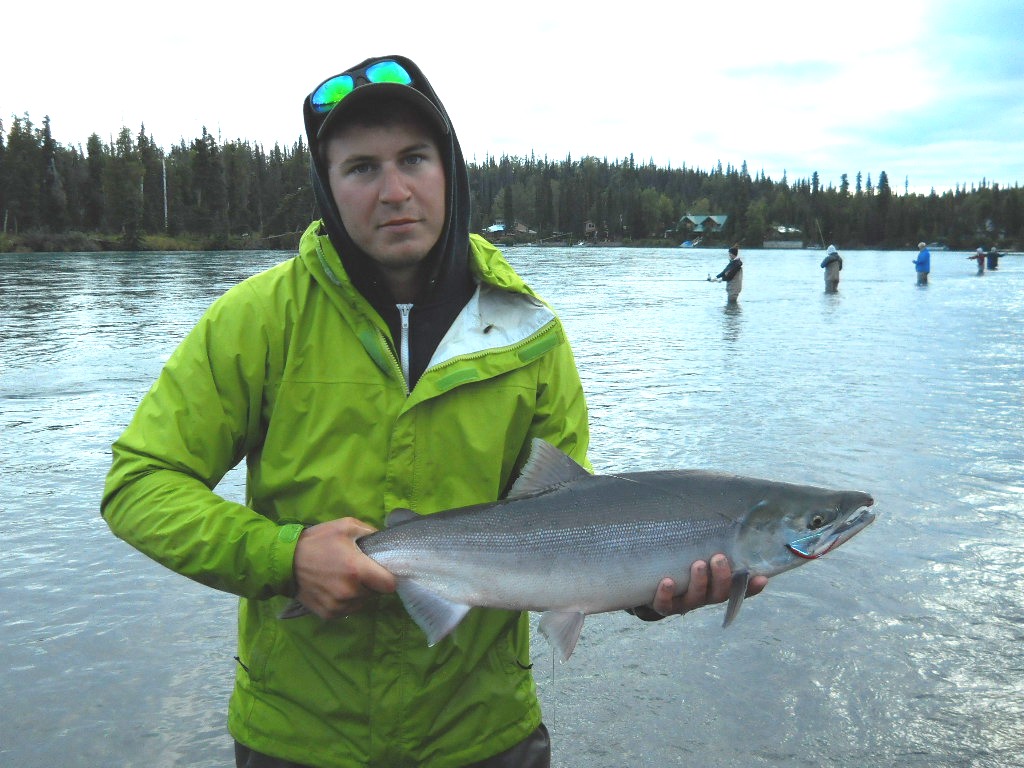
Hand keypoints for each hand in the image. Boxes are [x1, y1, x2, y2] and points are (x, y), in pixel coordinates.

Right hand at [292, 517, 396, 618]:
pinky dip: (344, 601)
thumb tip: (382, 541)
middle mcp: (350, 592)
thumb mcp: (345, 526)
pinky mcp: (328, 614)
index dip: (388, 577)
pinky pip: (346, 610)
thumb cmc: (317, 541)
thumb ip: (369, 532)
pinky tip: (334, 588)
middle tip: (358, 571)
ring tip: (343, 578)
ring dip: (358, 593)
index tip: (382, 571)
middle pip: (375, 593)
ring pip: (361, 602)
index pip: (389, 585)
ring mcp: (338, 606)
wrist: (285, 561)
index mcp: (357, 570)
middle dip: (371, 583)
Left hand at [650, 554, 766, 615]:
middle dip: (721, 577)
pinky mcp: (662, 605)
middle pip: (718, 594)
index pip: (738, 590)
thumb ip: (708, 545)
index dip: (751, 587)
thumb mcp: (695, 554)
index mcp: (714, 587)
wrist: (646, 589)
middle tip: (719, 558)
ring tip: (698, 564)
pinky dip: (666, 593)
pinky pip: (664, 604)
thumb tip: (726, 519)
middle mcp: (702, 597)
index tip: (762, 578)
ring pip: (695, 598)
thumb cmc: (678, 565)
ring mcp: (682, 603)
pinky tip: (667, 581)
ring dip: (699, 582)